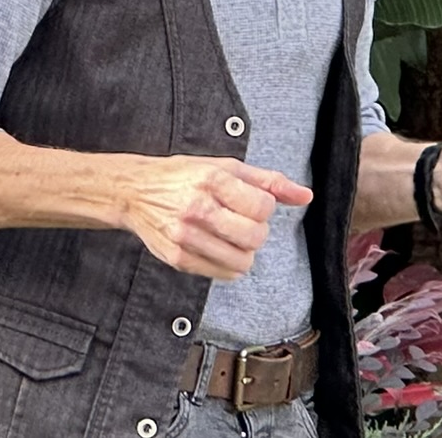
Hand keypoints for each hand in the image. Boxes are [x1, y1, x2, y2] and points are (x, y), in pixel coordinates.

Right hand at [119, 155, 312, 279]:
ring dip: (244, 251)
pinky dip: (228, 265)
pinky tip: (218, 247)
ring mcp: (185, 236)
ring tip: (230, 236)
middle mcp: (197, 208)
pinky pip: (223, 274)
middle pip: (255, 237)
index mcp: (212, 179)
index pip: (263, 207)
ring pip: (242, 262)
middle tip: (243, 222)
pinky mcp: (178, 258)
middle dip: (257, 232)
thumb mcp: (226, 167)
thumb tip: (306, 195)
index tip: (249, 203)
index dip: (263, 207)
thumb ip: (268, 181)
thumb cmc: (184, 176)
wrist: (135, 191)